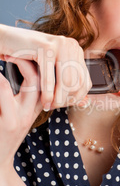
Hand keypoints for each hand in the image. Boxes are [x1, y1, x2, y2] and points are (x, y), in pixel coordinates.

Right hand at [0, 24, 90, 109]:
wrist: (6, 39)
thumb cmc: (27, 56)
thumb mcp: (52, 69)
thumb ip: (67, 83)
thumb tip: (85, 103)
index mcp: (76, 49)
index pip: (85, 81)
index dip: (76, 98)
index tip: (63, 105)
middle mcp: (72, 45)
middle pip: (77, 83)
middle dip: (66, 100)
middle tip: (54, 107)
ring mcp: (61, 44)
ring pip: (66, 82)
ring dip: (58, 99)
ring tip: (49, 106)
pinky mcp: (47, 47)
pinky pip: (50, 78)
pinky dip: (47, 94)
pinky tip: (44, 102)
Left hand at [0, 58, 42, 172]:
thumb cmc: (2, 138)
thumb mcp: (19, 117)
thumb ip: (25, 98)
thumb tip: (28, 77)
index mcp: (37, 107)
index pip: (49, 79)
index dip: (42, 61)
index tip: (27, 49)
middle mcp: (34, 111)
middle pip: (46, 77)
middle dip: (33, 58)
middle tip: (15, 47)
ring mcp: (23, 116)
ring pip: (32, 81)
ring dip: (18, 62)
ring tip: (5, 53)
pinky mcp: (9, 122)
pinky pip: (5, 90)